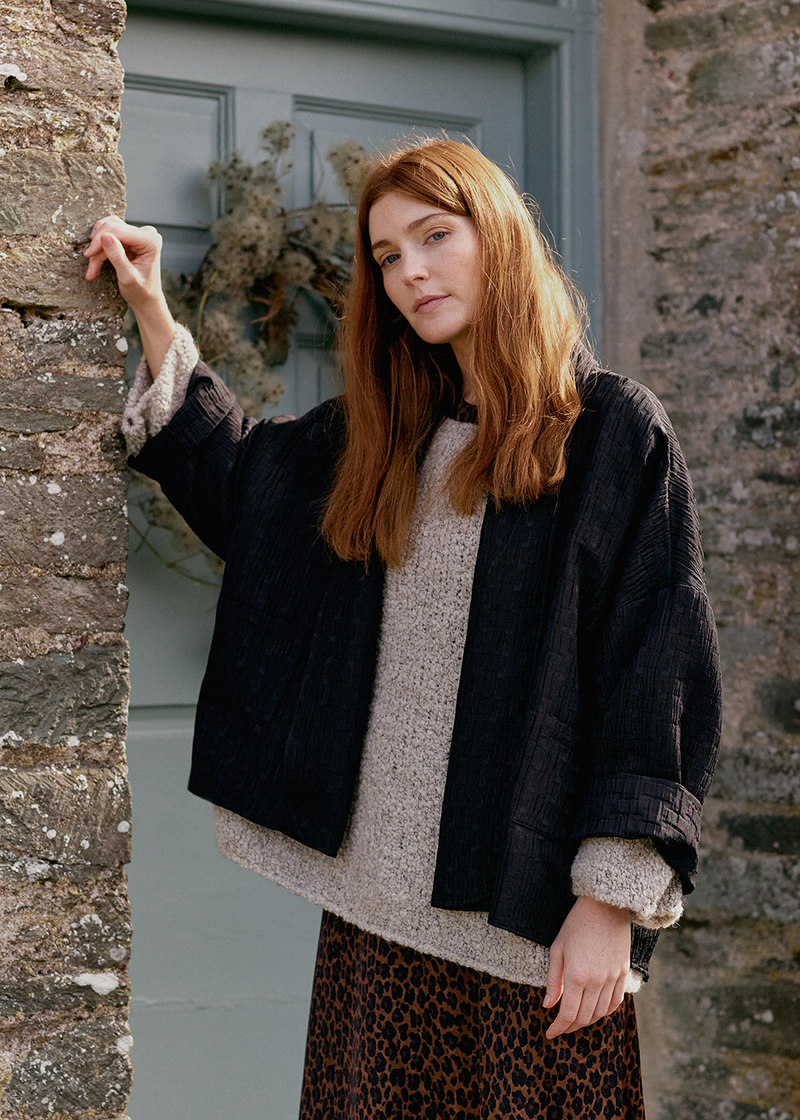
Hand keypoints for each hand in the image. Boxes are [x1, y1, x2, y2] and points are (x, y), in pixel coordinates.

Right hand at [84, 216, 164, 311]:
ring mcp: (138, 234)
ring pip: (108, 230)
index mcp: (150, 241)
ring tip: (93, 267)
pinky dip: (100, 246)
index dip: (100, 241)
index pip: (118, 231)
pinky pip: (109, 233)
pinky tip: (96, 259)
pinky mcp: (130, 237)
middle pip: (112, 228)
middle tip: (91, 268)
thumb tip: (105, 237)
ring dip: (97, 247)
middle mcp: (146, 233)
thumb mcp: (128, 278)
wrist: (146, 299)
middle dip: (98, 248)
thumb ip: (117, 257)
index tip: (88, 256)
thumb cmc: (141, 292)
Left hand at [543, 895, 630, 1038]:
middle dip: (570, 1027)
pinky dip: (605, 1011)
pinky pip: (615, 1002)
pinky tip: (596, 1010)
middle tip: (560, 1027)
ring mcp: (612, 979)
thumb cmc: (576, 925)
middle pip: (584, 1017)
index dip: (558, 1028)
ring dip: (587, 1021)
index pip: (568, 1014)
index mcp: (577, 976)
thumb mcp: (557, 949)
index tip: (550, 1033)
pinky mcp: (623, 973)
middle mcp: (597, 981)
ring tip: (576, 1019)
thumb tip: (548, 1005)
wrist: (605, 907)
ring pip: (600, 1013)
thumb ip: (554, 980)